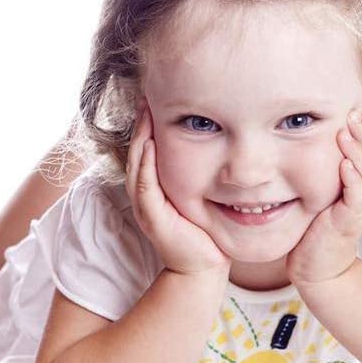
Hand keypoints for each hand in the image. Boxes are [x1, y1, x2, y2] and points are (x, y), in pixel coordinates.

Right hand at [125, 102, 229, 276]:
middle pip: (138, 152)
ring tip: (146, 112)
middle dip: (141, 124)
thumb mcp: (203, 196)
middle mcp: (147, 195)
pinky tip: (151, 144)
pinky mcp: (153, 218)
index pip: (148, 151)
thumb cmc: (207, 232)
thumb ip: (205, 174)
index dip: (149, 125)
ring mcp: (147, 206)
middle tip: (147, 95)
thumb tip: (223, 145)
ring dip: (140, 138)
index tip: (156, 98)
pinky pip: (144, 186)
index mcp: (156, 188)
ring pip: (138, 165)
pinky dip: (146, 164)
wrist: (204, 268)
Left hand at [287, 110, 361, 286]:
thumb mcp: (323, 192)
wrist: (316, 266)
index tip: (356, 112)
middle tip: (353, 115)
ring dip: (359, 153)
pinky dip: (353, 181)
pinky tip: (344, 165)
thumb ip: (326, 167)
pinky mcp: (348, 222)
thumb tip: (314, 137)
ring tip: (345, 134)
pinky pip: (357, 198)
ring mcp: (359, 209)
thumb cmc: (316, 228)